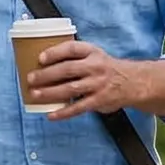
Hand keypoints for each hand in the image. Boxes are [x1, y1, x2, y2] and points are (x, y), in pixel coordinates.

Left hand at [27, 42, 161, 120]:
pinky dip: (63, 112)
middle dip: (46, 74)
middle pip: (67, 69)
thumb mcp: (95, 55)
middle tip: (31, 78)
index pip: (72, 49)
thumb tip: (44, 63)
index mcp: (92, 52)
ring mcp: (97, 84)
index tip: (40, 58)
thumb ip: (76, 57)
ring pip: (70, 88)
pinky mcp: (99, 100)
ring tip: (35, 95)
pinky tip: (51, 115)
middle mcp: (95, 67)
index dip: (55, 52)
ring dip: (50, 92)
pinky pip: (78, 108)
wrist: (134, 82)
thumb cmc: (106, 68)